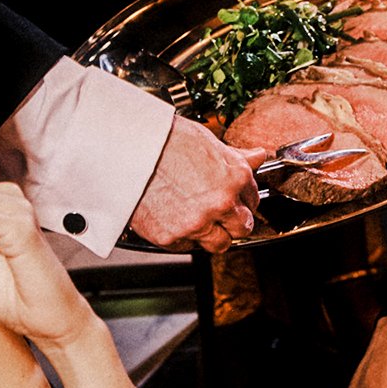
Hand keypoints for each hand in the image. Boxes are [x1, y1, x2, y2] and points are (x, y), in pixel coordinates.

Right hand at [125, 115, 264, 252]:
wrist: (129, 150)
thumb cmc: (166, 140)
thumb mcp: (208, 142)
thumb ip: (236, 158)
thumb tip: (257, 157)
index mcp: (235, 178)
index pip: (254, 200)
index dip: (243, 199)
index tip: (235, 199)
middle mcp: (220, 204)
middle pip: (243, 228)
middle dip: (234, 222)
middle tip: (221, 214)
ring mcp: (196, 223)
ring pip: (219, 244)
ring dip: (213, 234)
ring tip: (199, 218)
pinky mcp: (171, 237)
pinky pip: (187, 247)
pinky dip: (184, 237)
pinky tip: (176, 217)